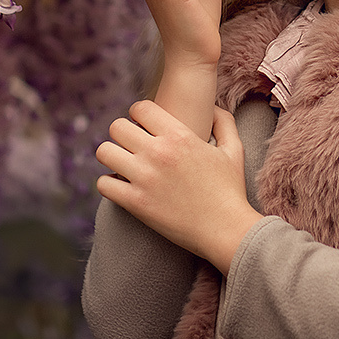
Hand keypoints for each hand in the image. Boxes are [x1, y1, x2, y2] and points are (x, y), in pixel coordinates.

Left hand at [96, 101, 262, 274]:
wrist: (226, 230)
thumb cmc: (230, 190)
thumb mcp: (234, 149)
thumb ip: (224, 122)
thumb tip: (214, 107)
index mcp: (180, 135)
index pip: (140, 108)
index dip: (139, 114)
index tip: (143, 126)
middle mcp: (158, 153)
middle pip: (116, 127)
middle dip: (122, 134)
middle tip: (131, 145)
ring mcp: (145, 178)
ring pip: (104, 152)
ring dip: (111, 156)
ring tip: (123, 164)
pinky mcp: (136, 203)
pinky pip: (103, 184)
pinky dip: (109, 184)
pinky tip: (122, 186)